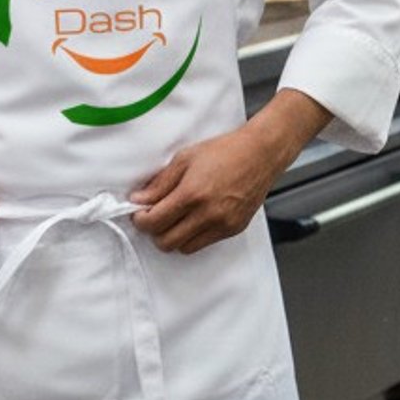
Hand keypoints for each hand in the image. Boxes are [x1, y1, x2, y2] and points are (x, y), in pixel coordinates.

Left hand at [130, 123, 289, 254]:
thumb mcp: (186, 158)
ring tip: (176, 219)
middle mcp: (207, 213)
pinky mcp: (233, 229)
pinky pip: (204, 243)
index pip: (154, 222)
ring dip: (174, 236)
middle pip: (166, 242)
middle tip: (155, 217)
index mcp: (192, 193)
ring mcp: (222, 224)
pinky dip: (194, 235)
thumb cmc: (226, 151)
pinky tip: (196, 218)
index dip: (140, 220)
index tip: (139, 214)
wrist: (260, 153)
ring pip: (184, 248)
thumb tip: (140, 199)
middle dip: (155, 231)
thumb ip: (160, 182)